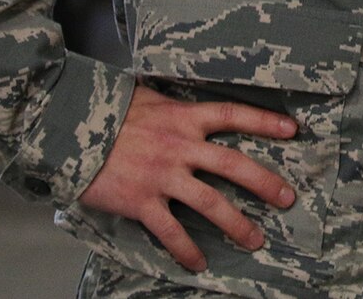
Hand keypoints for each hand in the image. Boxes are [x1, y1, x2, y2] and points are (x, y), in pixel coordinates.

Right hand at [79, 84, 298, 272]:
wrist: (70, 129)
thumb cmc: (109, 112)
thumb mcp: (148, 99)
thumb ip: (174, 108)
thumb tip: (189, 108)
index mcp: (184, 117)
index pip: (234, 115)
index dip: (265, 122)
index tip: (293, 130)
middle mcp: (180, 146)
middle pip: (234, 165)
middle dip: (265, 183)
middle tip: (287, 199)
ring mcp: (163, 176)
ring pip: (210, 203)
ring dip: (236, 224)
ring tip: (255, 240)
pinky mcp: (142, 201)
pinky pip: (171, 231)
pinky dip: (187, 250)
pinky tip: (199, 263)